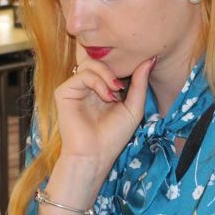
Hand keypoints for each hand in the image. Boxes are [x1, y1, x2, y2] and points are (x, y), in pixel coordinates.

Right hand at [36, 56, 154, 214]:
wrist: (95, 155)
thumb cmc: (114, 137)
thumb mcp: (134, 107)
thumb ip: (140, 83)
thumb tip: (150, 59)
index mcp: (102, 88)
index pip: (111, 65)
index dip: (124, 64)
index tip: (138, 68)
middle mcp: (87, 86)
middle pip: (100, 59)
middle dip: (115, 68)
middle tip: (124, 85)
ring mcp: (75, 88)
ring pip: (91, 63)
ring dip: (107, 75)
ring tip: (116, 92)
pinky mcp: (64, 92)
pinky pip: (82, 75)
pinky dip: (98, 82)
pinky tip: (107, 97)